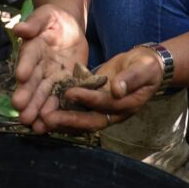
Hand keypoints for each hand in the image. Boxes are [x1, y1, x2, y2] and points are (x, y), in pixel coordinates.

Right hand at [11, 4, 88, 132]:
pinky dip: (56, 110)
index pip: (28, 58)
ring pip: (44, 95)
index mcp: (32, 49)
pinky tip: (52, 125)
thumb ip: (33, 23)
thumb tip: (18, 28)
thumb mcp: (45, 16)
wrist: (68, 27)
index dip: (24, 66)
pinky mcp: (67, 82)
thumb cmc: (53, 19)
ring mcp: (51, 77)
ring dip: (39, 110)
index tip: (20, 77)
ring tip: (34, 126)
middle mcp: (39, 67)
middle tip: (22, 113)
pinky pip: (61, 97)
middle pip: (33, 83)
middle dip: (28, 98)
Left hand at [39, 47, 165, 132]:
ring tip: (42, 119)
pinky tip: (45, 109)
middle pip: (90, 120)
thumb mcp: (143, 68)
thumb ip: (131, 78)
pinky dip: (62, 112)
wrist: (144, 66)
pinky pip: (77, 110)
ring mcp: (102, 110)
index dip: (88, 99)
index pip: (105, 104)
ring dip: (62, 121)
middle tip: (48, 118)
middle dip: (69, 120)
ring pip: (81, 120)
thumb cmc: (146, 66)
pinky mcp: (93, 103)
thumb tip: (117, 89)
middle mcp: (113, 113)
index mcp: (127, 105)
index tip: (70, 92)